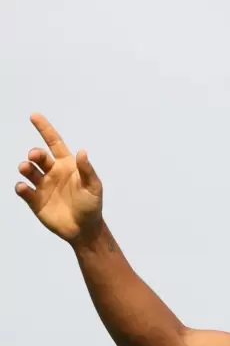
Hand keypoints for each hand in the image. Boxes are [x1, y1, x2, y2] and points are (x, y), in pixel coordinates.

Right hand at [15, 113, 103, 243]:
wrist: (85, 230)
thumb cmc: (92, 206)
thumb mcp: (94, 188)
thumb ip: (87, 170)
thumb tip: (82, 151)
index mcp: (66, 165)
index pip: (54, 142)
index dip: (44, 128)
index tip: (34, 115)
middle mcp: (52, 172)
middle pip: (39, 156)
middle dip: (35, 153)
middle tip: (35, 156)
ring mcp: (42, 185)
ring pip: (27, 170)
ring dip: (25, 167)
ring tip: (26, 168)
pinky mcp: (34, 200)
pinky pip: (23, 190)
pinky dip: (20, 187)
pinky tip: (23, 187)